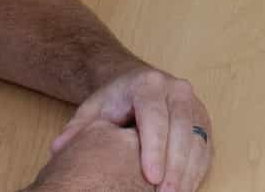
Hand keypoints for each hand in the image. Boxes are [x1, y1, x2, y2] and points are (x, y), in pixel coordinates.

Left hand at [50, 66, 211, 191]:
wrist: (136, 83)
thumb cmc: (115, 100)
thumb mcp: (92, 109)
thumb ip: (77, 129)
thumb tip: (59, 148)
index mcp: (149, 84)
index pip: (154, 116)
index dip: (154, 148)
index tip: (150, 176)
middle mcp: (176, 90)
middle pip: (181, 130)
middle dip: (175, 166)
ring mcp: (194, 105)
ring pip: (197, 141)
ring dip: (188, 173)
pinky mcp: (203, 122)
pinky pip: (205, 149)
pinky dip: (197, 172)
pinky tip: (185, 190)